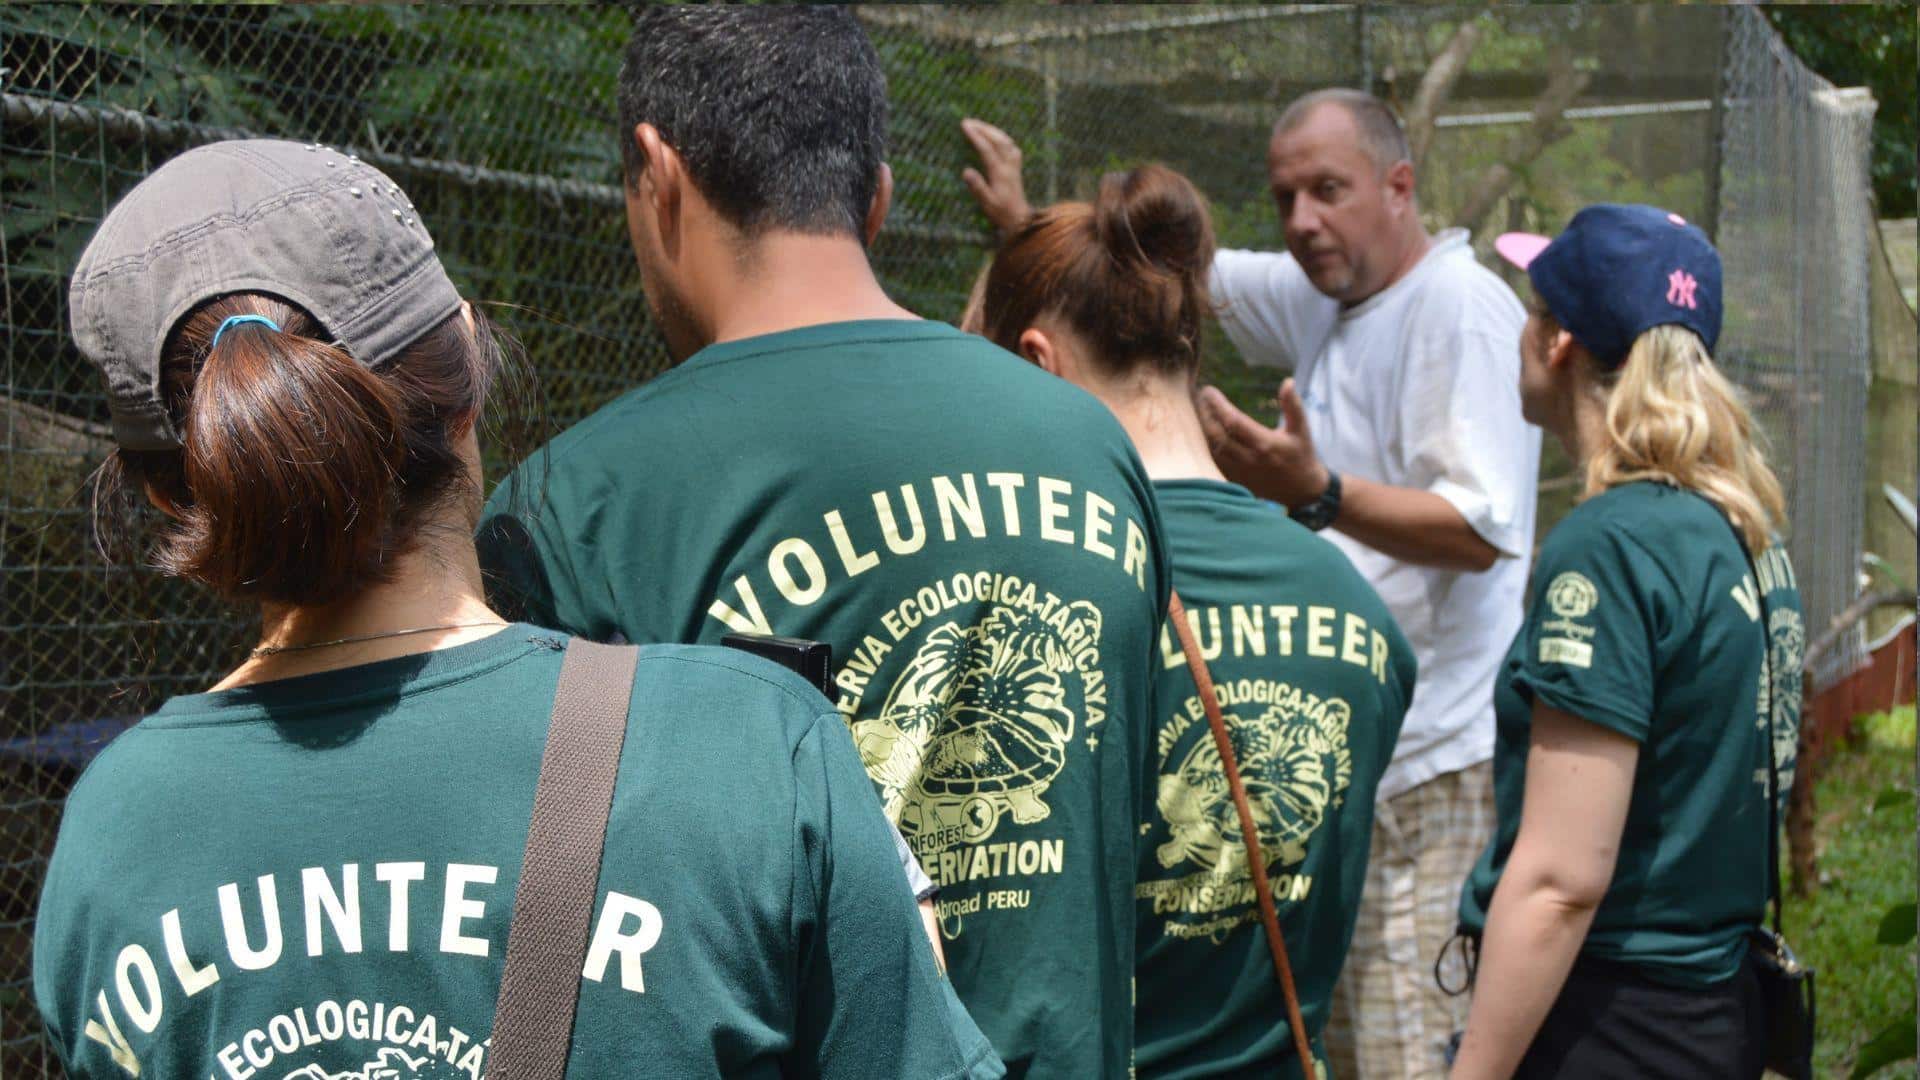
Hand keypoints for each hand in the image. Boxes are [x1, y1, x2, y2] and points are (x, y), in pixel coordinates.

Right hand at [959, 118, 1033, 235]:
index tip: (964, 125)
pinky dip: (1003, 138)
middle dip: (983, 128)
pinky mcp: (1016, 169)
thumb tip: (966, 170)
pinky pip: (1012, 147)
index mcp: (1000, 173)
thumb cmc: (1001, 213)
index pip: (986, 149)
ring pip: (1006, 141)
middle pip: (998, 140)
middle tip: (968, 121)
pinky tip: (997, 138)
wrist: (1020, 219)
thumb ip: (977, 187)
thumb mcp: (986, 203)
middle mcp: (1009, 166)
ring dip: (993, 131)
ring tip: (980, 125)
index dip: (975, 136)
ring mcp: (1014, 166)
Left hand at [1195, 380, 1330, 506]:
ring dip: (1201, 428)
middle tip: (1197, 397)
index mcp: (1264, 443)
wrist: (1301, 490)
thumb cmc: (1301, 454)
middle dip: (1203, 413)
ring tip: (1196, 410)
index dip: (1217, 404)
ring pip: (1211, 448)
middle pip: (1216, 434)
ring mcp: (1239, 472)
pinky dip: (1204, 444)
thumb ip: (1293, 405)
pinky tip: (1200, 431)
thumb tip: (1288, 381)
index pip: (1233, 421)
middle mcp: (1248, 459)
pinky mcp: (1234, 480)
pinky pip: (1212, 461)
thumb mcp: (1301, 429)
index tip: (1208, 390)